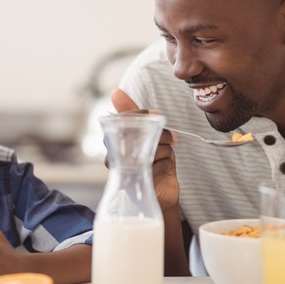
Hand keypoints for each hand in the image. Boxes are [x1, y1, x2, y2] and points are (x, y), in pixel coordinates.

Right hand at [110, 88, 179, 212]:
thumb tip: (115, 92)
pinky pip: (155, 166)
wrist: (163, 191)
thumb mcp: (146, 134)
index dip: (140, 114)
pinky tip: (162, 171)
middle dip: (159, 135)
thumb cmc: (153, 161)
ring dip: (165, 152)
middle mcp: (114, 156)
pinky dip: (165, 165)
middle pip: (136, 134)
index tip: (155, 115)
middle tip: (171, 138)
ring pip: (148, 150)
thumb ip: (133, 114)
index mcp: (114, 141)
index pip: (120, 120)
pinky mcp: (137, 185)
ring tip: (165, 158)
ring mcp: (124, 172)